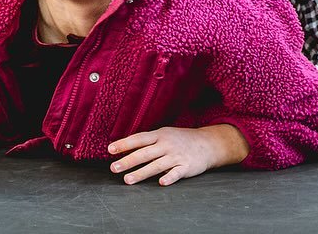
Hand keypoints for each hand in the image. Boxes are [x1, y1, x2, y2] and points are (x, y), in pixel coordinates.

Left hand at [107, 125, 249, 185]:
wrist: (208, 143)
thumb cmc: (181, 140)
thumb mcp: (164, 135)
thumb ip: (148, 142)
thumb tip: (127, 148)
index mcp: (159, 135)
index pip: (138, 139)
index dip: (124, 144)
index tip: (110, 150)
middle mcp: (166, 144)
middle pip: (144, 153)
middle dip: (127, 161)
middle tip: (113, 168)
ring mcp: (176, 156)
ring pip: (156, 165)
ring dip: (141, 173)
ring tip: (128, 180)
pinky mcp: (187, 167)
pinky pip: (176, 173)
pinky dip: (169, 178)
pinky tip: (161, 183)